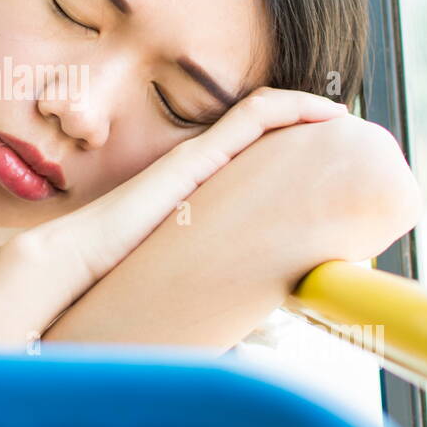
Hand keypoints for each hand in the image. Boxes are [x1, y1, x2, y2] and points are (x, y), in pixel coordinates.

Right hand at [25, 87, 348, 293]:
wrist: (79, 257)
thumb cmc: (117, 269)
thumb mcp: (178, 265)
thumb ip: (208, 271)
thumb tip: (245, 319)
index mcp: (197, 184)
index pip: (251, 149)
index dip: (289, 142)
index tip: (327, 156)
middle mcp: (200, 160)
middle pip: (263, 125)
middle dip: (306, 123)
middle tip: (347, 137)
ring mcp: (201, 152)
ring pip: (266, 111)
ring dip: (308, 108)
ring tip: (342, 116)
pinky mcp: (201, 153)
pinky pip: (257, 114)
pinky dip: (294, 106)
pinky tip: (325, 113)